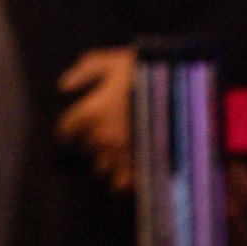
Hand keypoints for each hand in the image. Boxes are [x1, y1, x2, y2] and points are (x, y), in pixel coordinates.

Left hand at [57, 46, 136, 190]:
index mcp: (91, 112)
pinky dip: (121, 179)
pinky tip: (127, 171)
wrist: (181, 90)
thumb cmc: (144, 72)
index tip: (74, 126)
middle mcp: (103, 137)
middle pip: (85, 148)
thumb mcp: (111, 62)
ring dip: (105, 159)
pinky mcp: (143, 165)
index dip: (69, 126)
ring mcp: (124, 154)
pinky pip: (123, 183)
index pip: (66, 129)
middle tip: (103, 131)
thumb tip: (65, 85)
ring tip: (116, 151)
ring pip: (102, 167)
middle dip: (91, 141)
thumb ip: (84, 72)